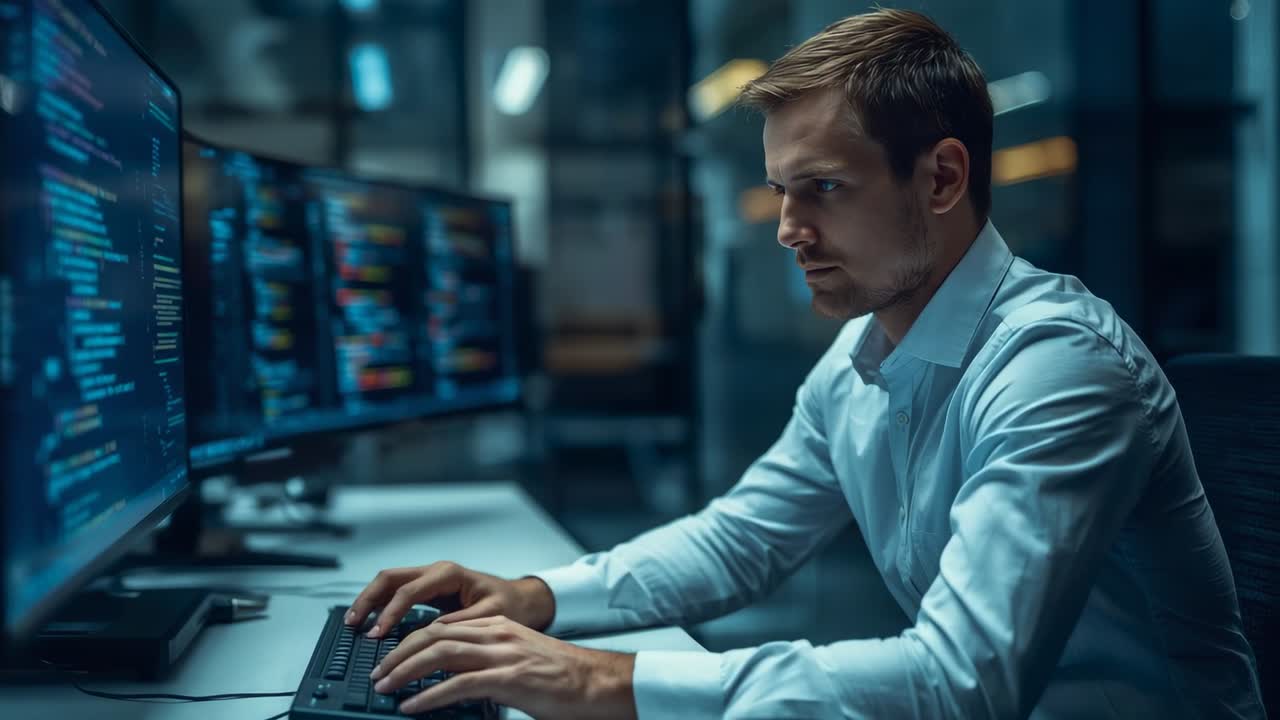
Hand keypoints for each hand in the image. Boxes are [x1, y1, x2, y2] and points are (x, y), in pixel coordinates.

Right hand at [345, 561, 555, 637]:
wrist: (522, 600)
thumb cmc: (510, 605)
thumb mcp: (490, 616)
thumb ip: (460, 623)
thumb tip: (430, 634)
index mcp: (449, 574)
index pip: (409, 590)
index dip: (390, 613)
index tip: (377, 633)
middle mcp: (436, 572)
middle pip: (390, 578)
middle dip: (368, 599)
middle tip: (352, 623)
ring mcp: (430, 579)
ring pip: (389, 583)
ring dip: (369, 600)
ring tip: (352, 622)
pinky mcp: (429, 591)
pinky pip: (397, 592)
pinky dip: (380, 605)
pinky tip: (370, 621)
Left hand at [370, 615, 636, 719]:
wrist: (601, 684)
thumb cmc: (566, 679)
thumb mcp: (522, 660)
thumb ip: (490, 662)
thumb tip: (455, 680)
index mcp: (499, 627)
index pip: (443, 625)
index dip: (410, 640)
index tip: (390, 656)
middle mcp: (498, 634)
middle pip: (434, 635)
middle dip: (399, 652)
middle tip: (378, 672)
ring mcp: (503, 655)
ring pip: (440, 654)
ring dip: (405, 671)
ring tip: (386, 686)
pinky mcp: (509, 679)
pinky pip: (458, 685)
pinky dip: (429, 696)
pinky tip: (412, 705)